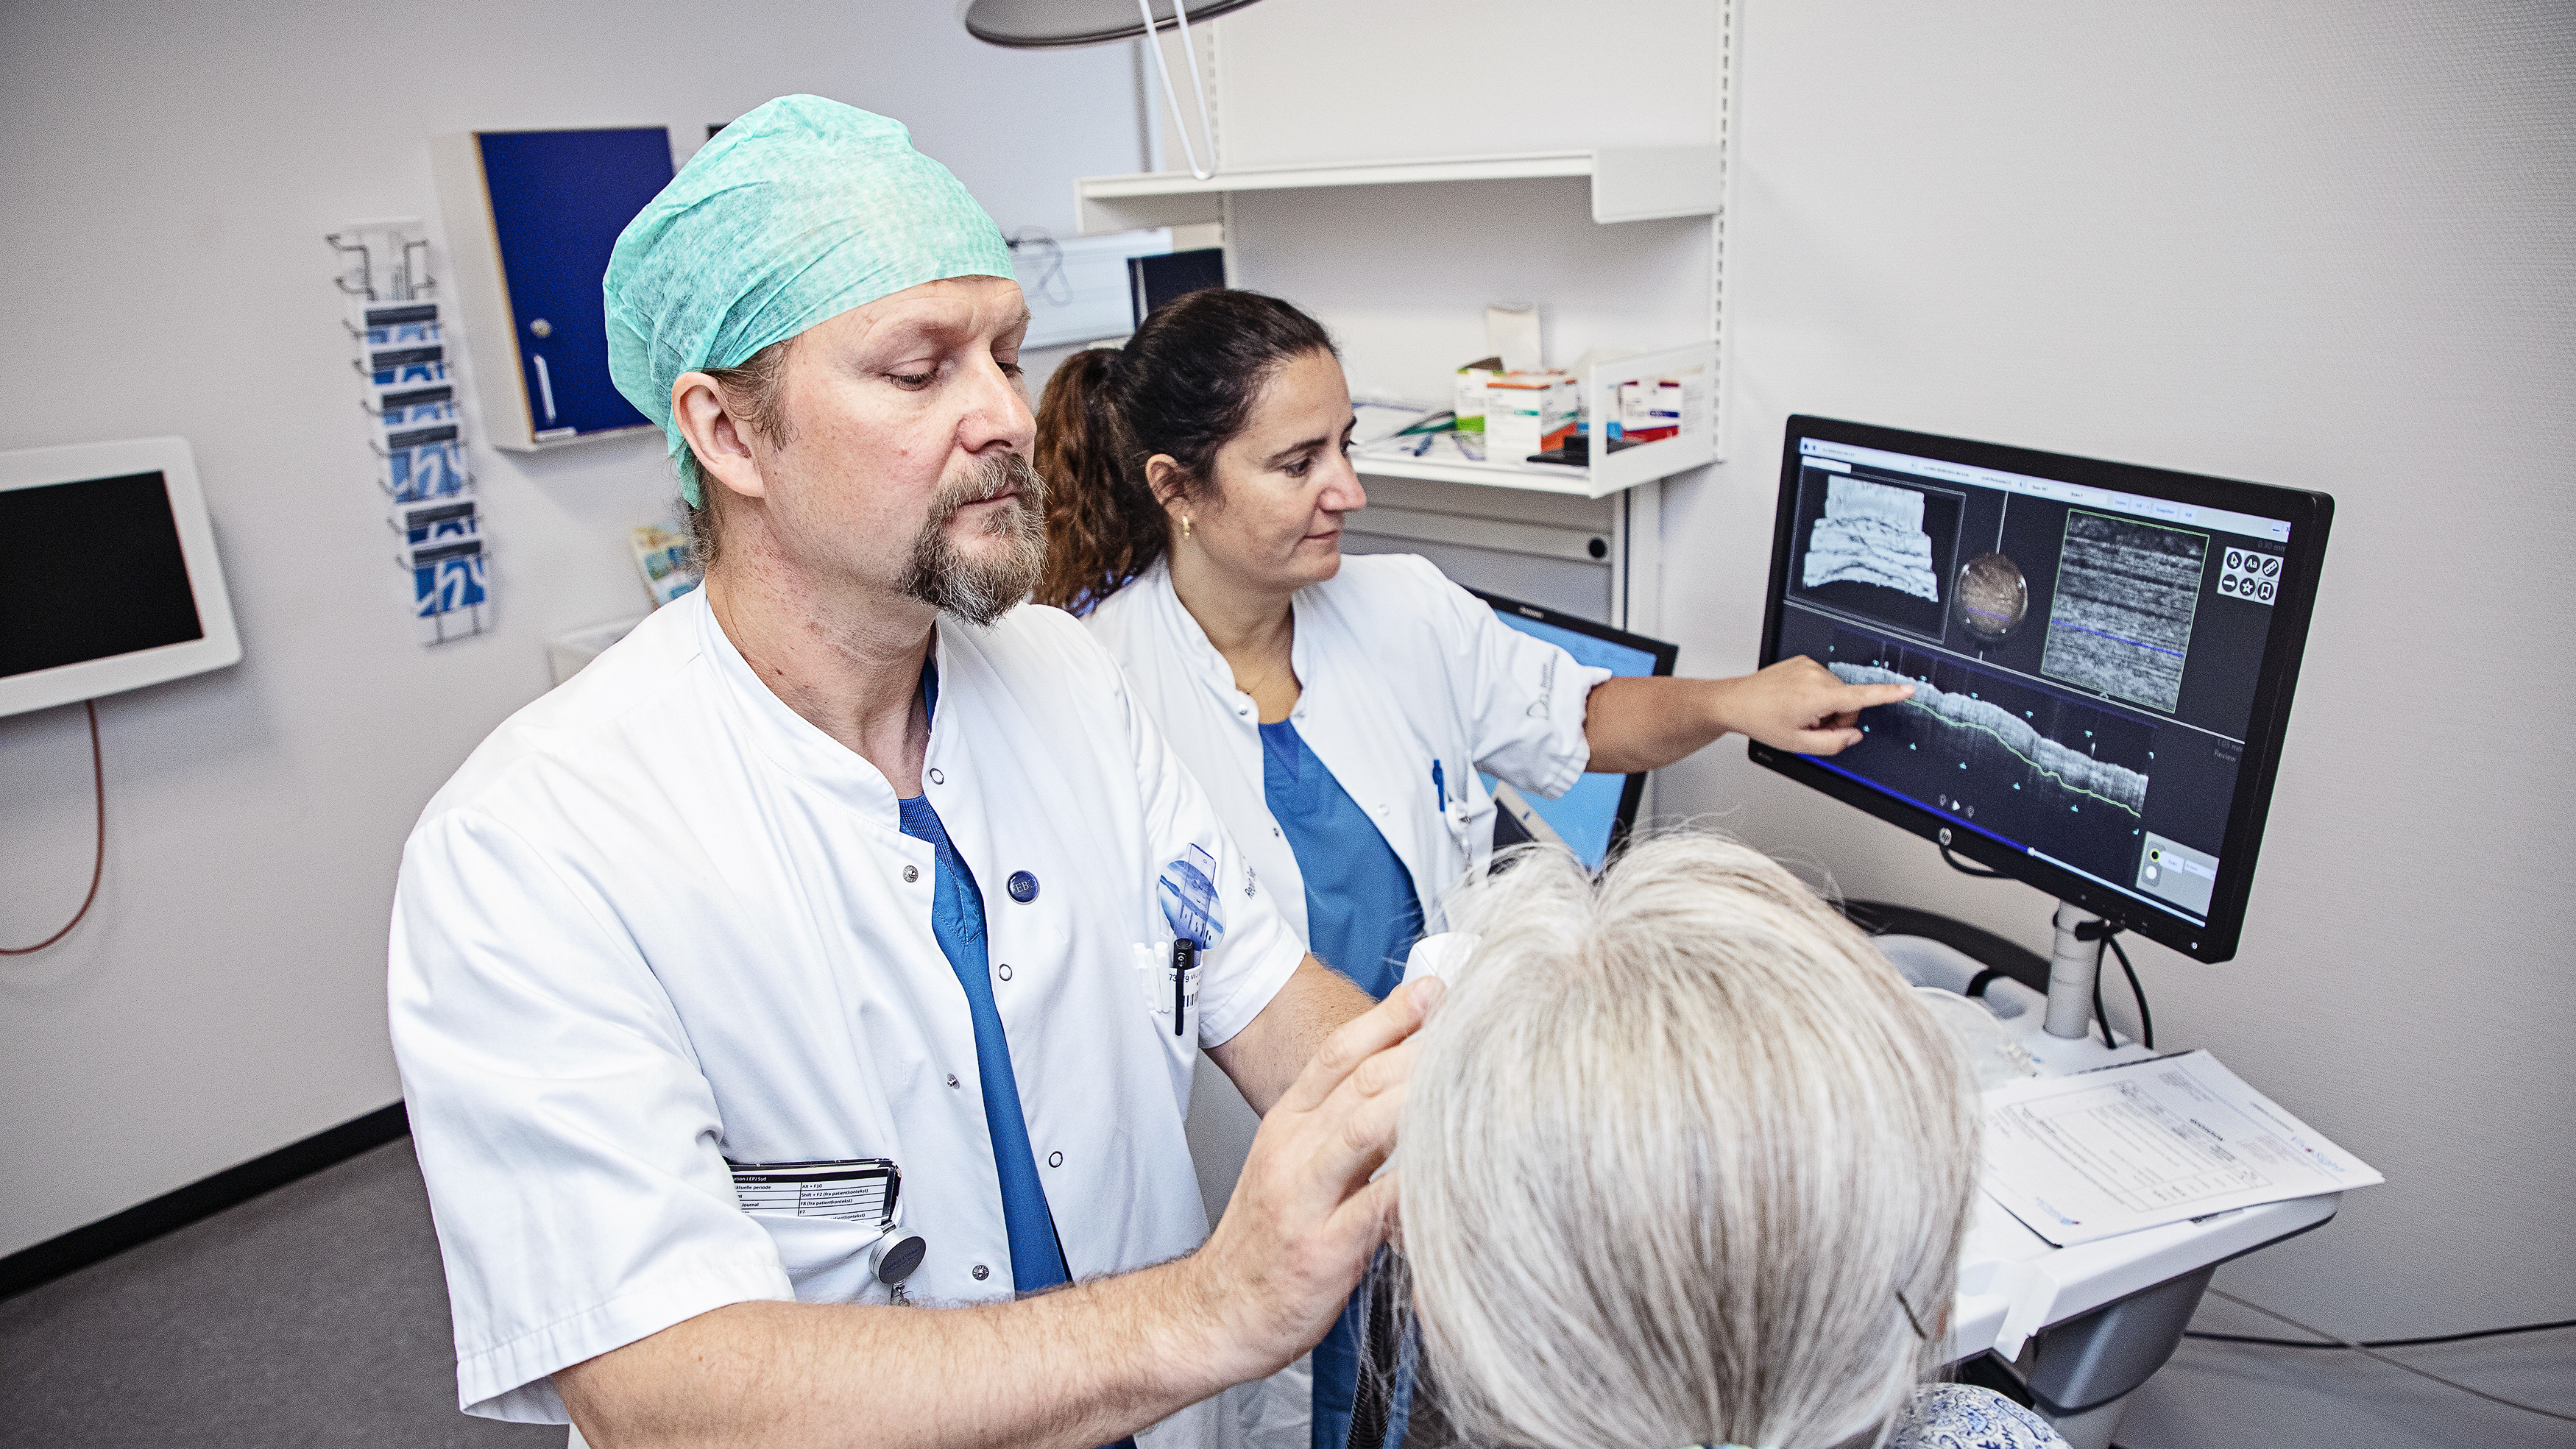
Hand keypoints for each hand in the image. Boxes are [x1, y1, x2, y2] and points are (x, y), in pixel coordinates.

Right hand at [1184, 975, 1442, 1383]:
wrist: (1212, 1313)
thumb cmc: (1265, 1245)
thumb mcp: (1291, 1167)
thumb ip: (1339, 1127)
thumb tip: (1400, 1090)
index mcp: (1287, 1126)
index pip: (1337, 1054)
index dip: (1389, 1017)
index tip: (1435, 991)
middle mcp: (1293, 1151)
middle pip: (1360, 1080)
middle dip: (1419, 1048)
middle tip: (1474, 1023)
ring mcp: (1305, 1198)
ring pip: (1365, 1128)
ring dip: (1419, 1099)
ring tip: (1469, 1077)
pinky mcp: (1322, 1249)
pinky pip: (1376, 1207)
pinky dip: (1417, 1185)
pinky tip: (1455, 1171)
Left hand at [1717, 655, 1912, 754]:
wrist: (1736, 701)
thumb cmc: (1761, 720)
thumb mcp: (1798, 744)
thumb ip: (1833, 744)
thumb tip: (1852, 735)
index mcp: (1817, 696)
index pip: (1861, 696)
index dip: (1888, 694)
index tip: (1908, 689)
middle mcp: (1816, 676)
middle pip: (1848, 702)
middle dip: (1836, 718)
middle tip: (1811, 728)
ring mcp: (1809, 666)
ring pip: (1836, 693)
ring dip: (1825, 707)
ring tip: (1799, 714)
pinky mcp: (1803, 662)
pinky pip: (1823, 683)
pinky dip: (1816, 695)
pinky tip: (1795, 702)